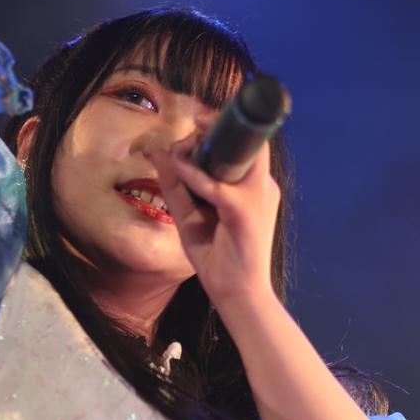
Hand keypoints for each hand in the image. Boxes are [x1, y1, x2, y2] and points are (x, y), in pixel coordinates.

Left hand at [146, 135, 280, 311]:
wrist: (239, 294)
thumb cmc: (218, 258)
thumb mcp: (190, 216)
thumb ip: (176, 185)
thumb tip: (157, 152)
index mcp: (254, 186)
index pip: (245, 144)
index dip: (221, 127)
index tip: (198, 124)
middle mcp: (262, 186)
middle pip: (243, 140)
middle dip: (214, 128)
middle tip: (189, 133)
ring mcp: (257, 196)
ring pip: (233, 154)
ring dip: (201, 146)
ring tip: (180, 150)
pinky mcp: (245, 211)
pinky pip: (215, 185)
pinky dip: (193, 174)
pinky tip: (176, 167)